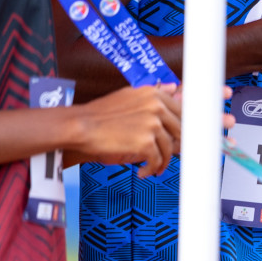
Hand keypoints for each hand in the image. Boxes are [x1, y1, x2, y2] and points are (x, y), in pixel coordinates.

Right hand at [66, 84, 181, 175]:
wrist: (79, 126)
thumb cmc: (100, 113)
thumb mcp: (129, 95)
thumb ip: (154, 93)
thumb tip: (175, 88)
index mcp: (154, 94)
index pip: (182, 113)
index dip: (181, 129)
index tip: (178, 139)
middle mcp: (157, 106)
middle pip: (181, 131)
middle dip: (176, 146)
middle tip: (167, 155)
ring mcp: (152, 124)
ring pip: (170, 148)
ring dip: (162, 162)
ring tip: (154, 167)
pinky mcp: (145, 142)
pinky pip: (157, 160)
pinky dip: (152, 169)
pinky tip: (144, 172)